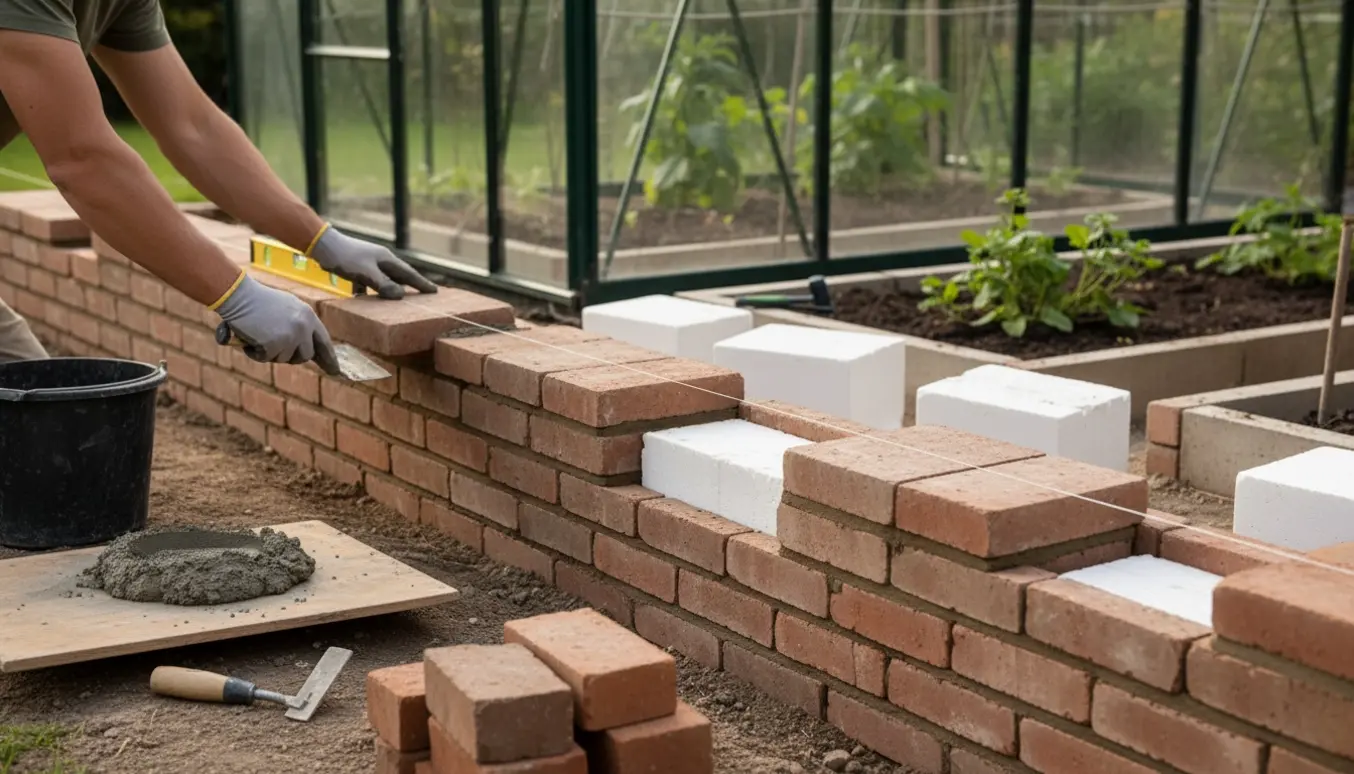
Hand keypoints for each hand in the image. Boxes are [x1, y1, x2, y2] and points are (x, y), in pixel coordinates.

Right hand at [215, 274, 341, 375]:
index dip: (329, 358)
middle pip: (305, 355)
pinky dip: (255, 352)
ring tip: (259, 333)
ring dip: (270, 352)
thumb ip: (300, 325)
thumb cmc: (258, 300)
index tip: (335, 371)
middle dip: (291, 356)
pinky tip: (250, 337)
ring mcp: (290, 336)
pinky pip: (266, 358)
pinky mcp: (274, 345)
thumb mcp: (288, 308)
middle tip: (274, 345)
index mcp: (308, 316)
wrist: (238, 295)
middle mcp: (303, 327)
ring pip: (284, 358)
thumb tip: (307, 346)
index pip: (324, 342)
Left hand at [308, 226, 438, 299]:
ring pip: (386, 278)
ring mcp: (369, 263)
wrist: (322, 245)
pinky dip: (375, 290)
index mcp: (386, 259)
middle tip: (425, 295)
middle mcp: (381, 260)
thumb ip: (383, 284)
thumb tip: (401, 295)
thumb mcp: (366, 273)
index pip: (409, 274)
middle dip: (412, 285)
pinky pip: (372, 282)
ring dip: (394, 289)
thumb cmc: (345, 258)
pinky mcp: (358, 267)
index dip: (422, 283)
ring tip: (401, 300)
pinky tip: (371, 299)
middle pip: (400, 275)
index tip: (435, 291)